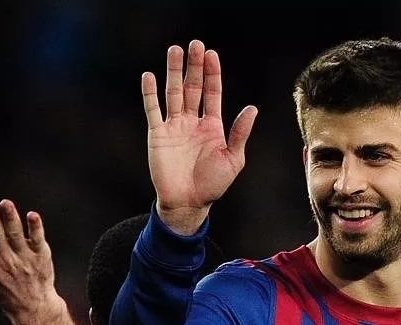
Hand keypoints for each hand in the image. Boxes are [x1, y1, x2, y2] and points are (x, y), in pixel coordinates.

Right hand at [0, 193, 66, 323]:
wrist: (33, 307)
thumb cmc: (3, 294)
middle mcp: (6, 262)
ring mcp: (25, 259)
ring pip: (16, 235)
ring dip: (10, 218)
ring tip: (5, 203)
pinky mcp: (41, 257)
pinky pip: (39, 240)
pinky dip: (36, 228)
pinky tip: (32, 215)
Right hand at [143, 40, 257, 233]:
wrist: (188, 203)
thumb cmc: (212, 185)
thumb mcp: (233, 159)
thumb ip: (240, 133)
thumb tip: (252, 108)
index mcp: (212, 126)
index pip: (212, 92)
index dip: (212, 73)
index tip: (212, 54)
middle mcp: (192, 122)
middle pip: (193, 87)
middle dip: (194, 66)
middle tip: (195, 44)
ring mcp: (174, 127)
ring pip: (173, 93)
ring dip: (173, 72)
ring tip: (174, 50)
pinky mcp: (158, 135)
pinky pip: (153, 110)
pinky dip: (150, 94)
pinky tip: (149, 76)